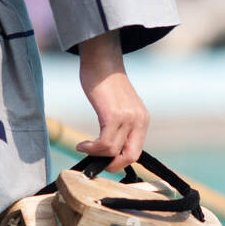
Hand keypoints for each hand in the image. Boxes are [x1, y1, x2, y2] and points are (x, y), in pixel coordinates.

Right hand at [76, 30, 148, 171]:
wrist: (101, 59)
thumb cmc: (104, 82)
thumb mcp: (119, 106)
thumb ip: (120, 125)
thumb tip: (109, 149)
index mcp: (142, 120)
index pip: (136, 151)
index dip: (121, 162)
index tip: (105, 162)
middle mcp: (139, 120)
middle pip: (130, 156)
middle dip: (112, 166)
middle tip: (97, 163)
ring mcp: (128, 118)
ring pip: (114, 151)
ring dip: (96, 155)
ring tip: (84, 148)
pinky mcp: (113, 115)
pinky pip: (104, 143)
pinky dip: (91, 148)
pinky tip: (82, 144)